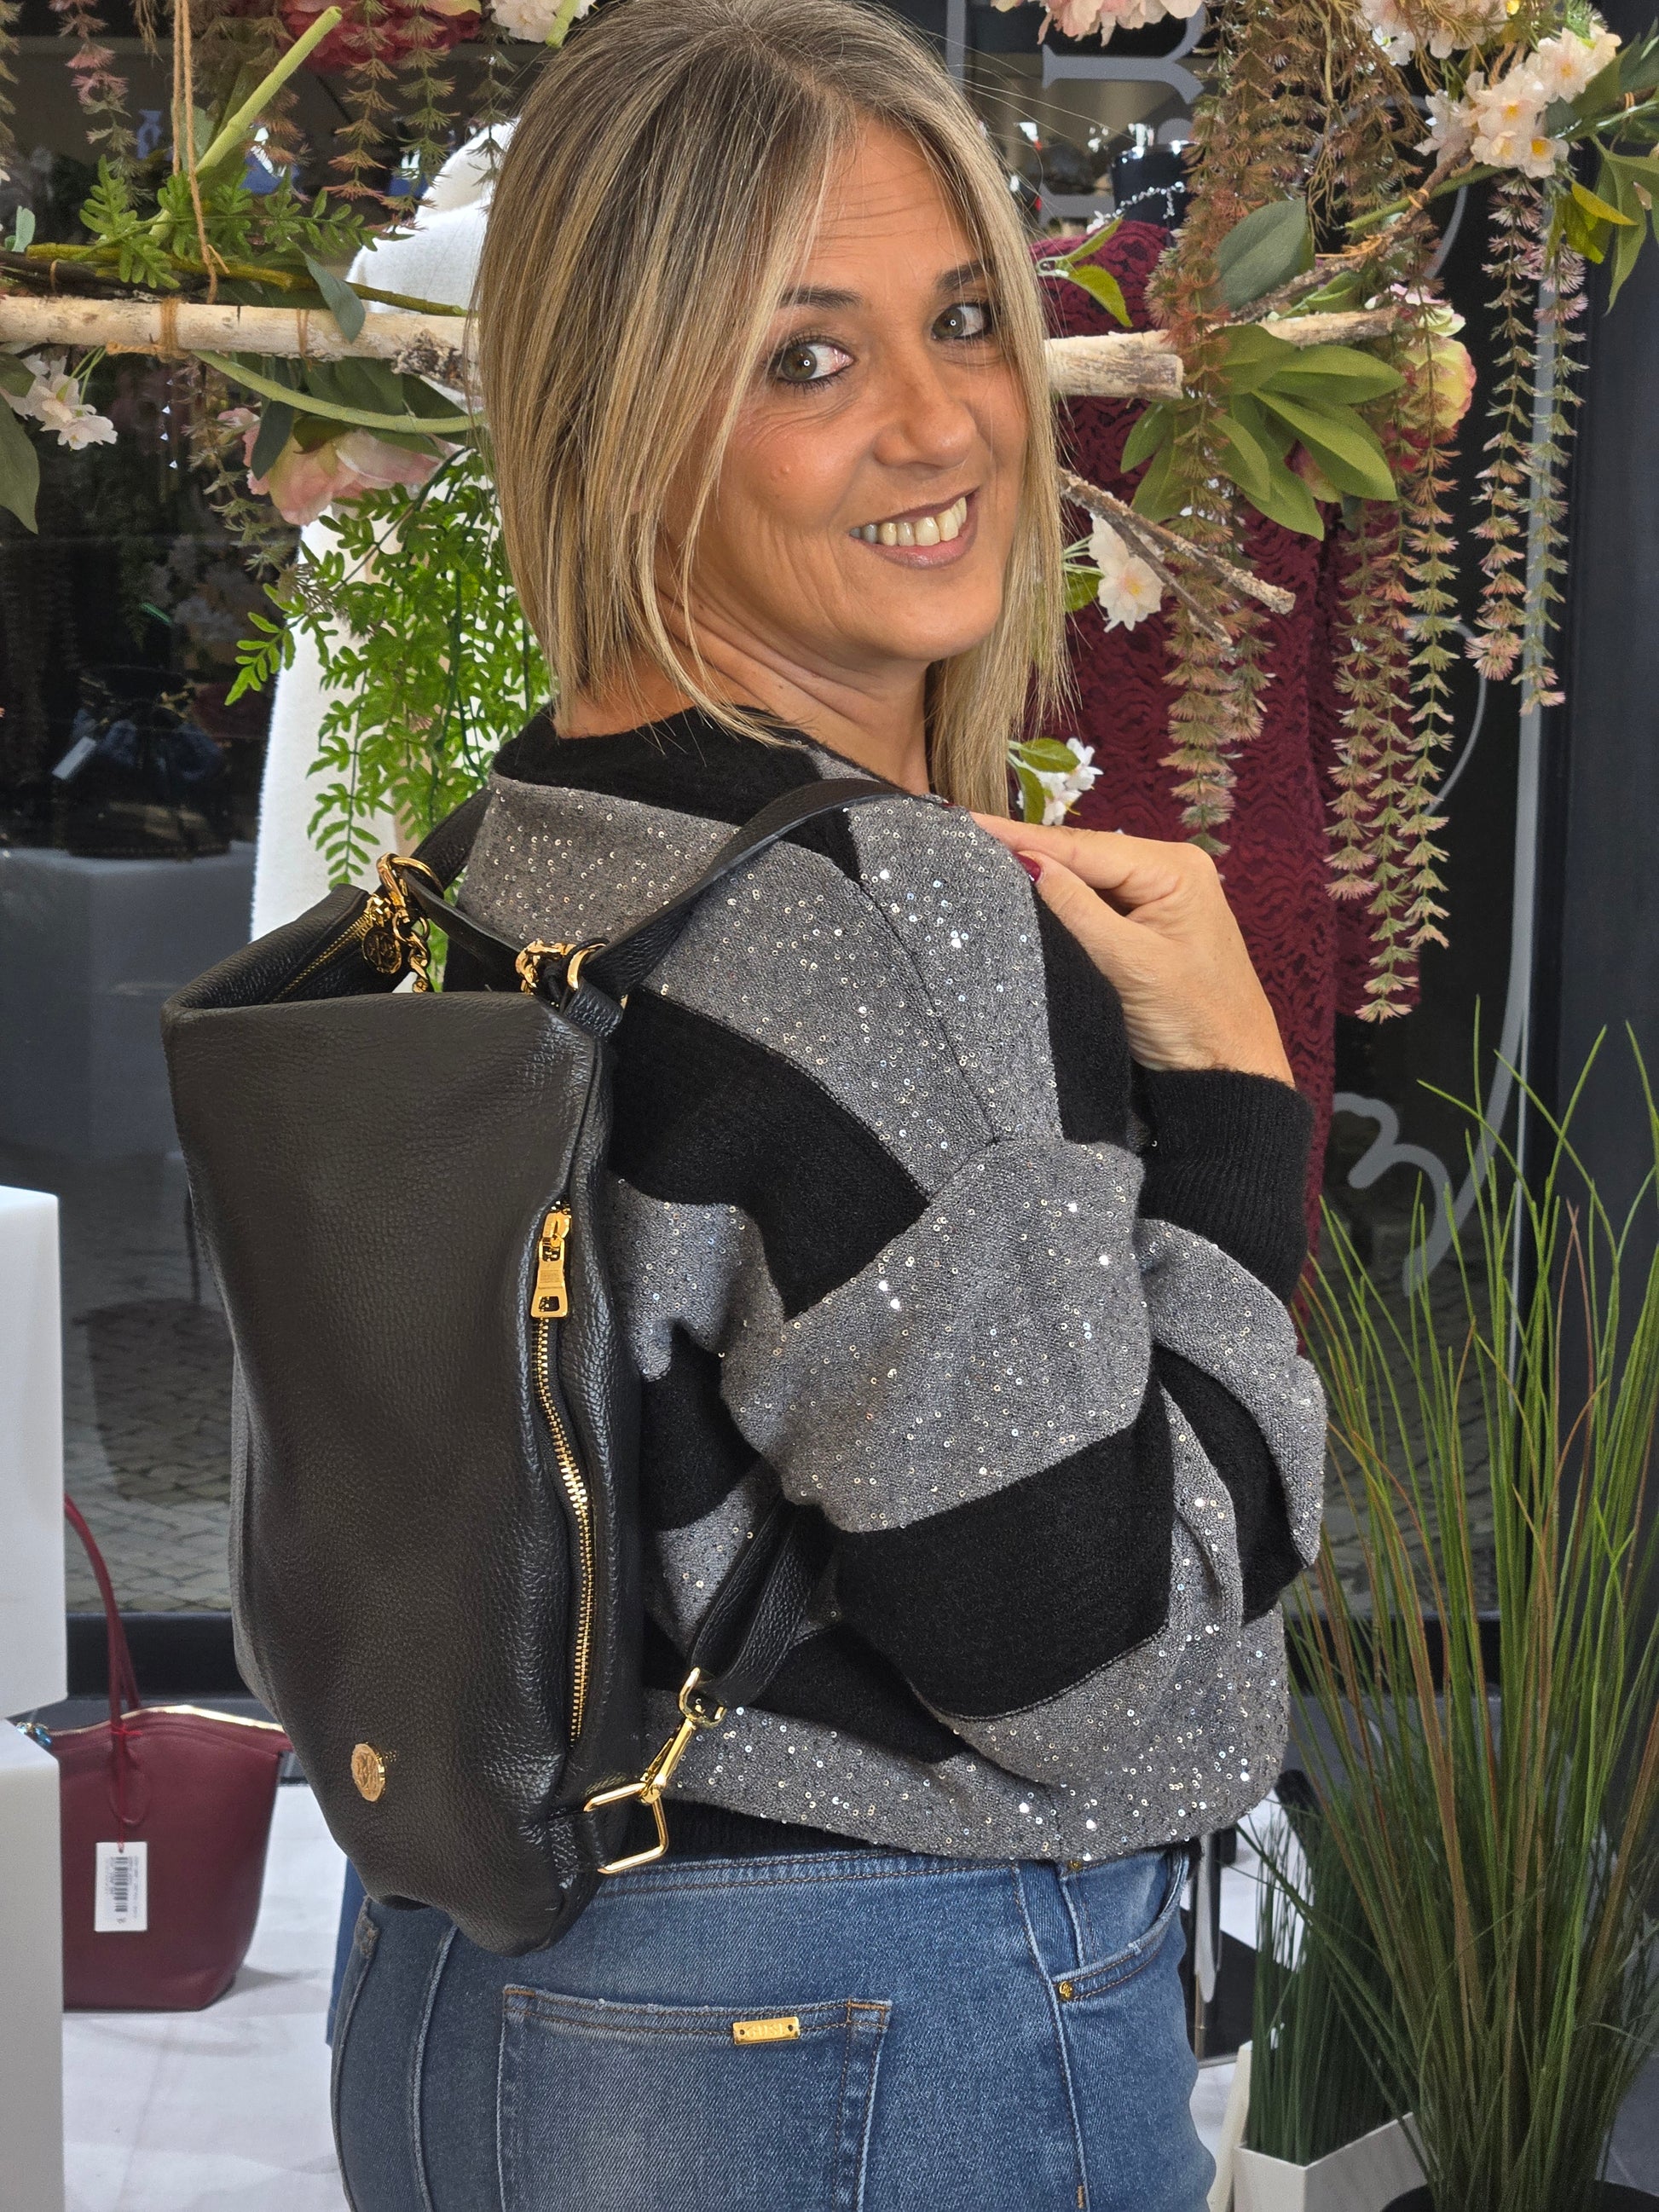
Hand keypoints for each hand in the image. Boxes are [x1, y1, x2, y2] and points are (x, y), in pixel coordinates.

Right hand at [971, 814, 1294, 1085]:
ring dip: (1041, 875)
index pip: (1084, 846)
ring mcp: (1158, 896)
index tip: (970, 822)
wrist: (1232, 1073)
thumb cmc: (1194, 1019)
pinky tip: (1023, 894)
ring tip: (981, 858)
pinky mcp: (1146, 925)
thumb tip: (1024, 861)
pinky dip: (1060, 901)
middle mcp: (1168, 869)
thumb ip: (1076, 908)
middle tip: (964, 838)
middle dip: (1029, 849)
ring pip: (1086, 878)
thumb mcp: (1129, 963)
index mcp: (1174, 867)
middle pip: (1084, 855)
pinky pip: (1095, 903)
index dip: (1024, 838)